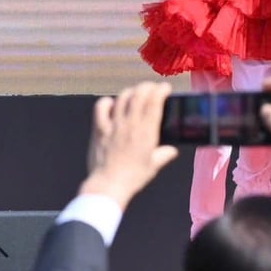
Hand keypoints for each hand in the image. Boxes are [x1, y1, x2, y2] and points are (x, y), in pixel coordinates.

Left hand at [78, 82, 179, 207]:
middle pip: (138, 95)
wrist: (109, 183)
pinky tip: (111, 103)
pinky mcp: (99, 129)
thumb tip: (171, 151)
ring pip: (122, 98)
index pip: (154, 103)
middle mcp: (130, 124)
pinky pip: (100, 108)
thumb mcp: (153, 166)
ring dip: (130, 91)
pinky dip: (107, 101)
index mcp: (146, 132)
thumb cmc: (133, 177)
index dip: (160, 91)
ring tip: (135, 92)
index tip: (165, 87)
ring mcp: (113, 125)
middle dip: (147, 87)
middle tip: (152, 87)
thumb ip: (163, 155)